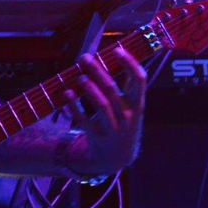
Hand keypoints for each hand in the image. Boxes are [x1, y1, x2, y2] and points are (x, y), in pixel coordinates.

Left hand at [63, 48, 146, 172]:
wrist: (117, 157)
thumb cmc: (123, 122)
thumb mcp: (130, 107)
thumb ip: (125, 85)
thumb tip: (116, 55)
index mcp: (137, 104)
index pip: (139, 80)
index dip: (130, 63)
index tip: (117, 49)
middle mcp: (127, 115)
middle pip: (112, 89)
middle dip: (98, 71)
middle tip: (84, 57)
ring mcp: (113, 128)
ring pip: (101, 104)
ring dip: (89, 88)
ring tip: (80, 76)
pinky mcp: (97, 136)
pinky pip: (84, 120)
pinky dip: (74, 106)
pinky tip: (67, 93)